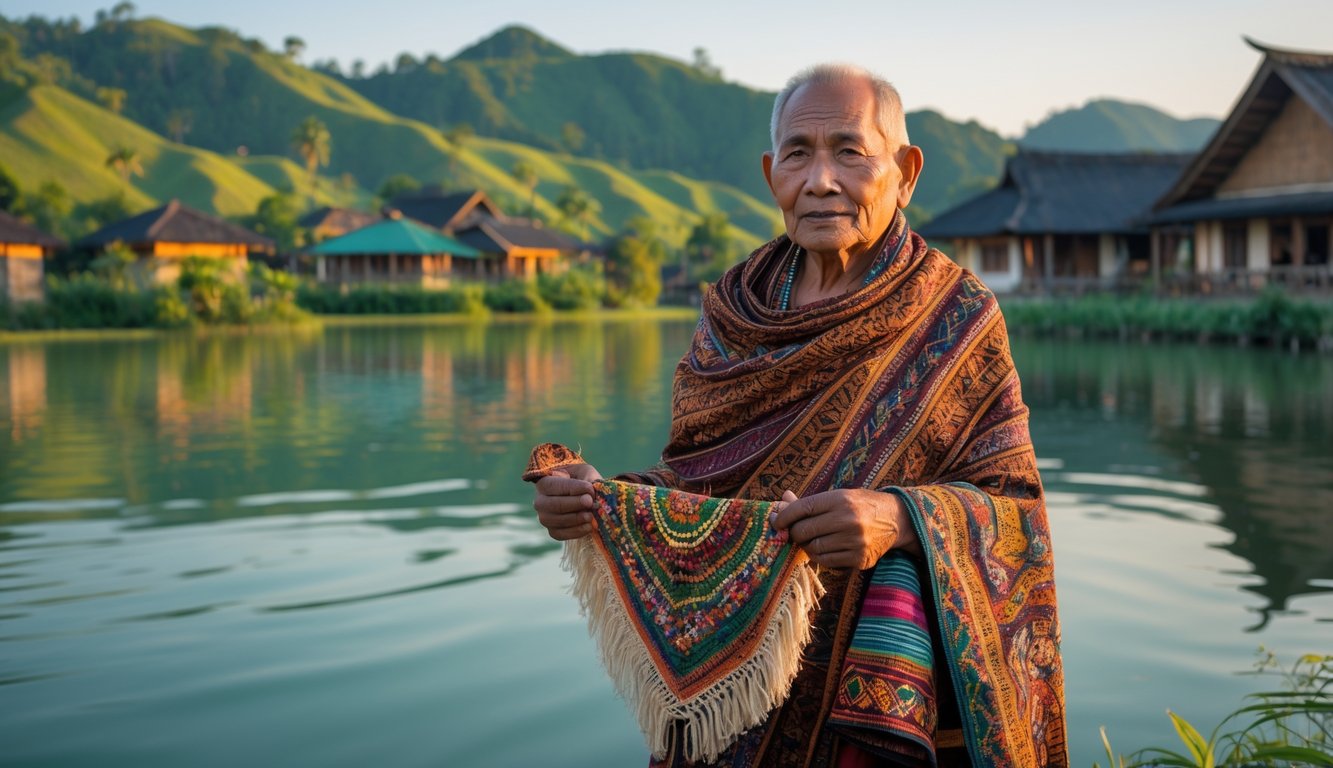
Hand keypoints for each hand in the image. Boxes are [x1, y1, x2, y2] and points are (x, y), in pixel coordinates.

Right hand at [532, 463, 602, 540]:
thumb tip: (590, 492)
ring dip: (576, 518)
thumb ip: (588, 478)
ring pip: (556, 520)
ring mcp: (545, 518)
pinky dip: (576, 531)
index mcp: (544, 483)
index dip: (572, 488)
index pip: (553, 485)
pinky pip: (560, 534)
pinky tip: (589, 526)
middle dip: (574, 504)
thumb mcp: (586, 473)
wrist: (584, 498)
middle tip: (590, 502)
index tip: (589, 489)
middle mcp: (540, 501)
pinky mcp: (553, 531)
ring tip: (591, 515)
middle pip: (554, 504)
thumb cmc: (583, 481)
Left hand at [770, 488, 919, 568]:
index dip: (784, 515)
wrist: (897, 520)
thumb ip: (809, 502)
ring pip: (813, 548)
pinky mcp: (860, 559)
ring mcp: (855, 541)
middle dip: (794, 532)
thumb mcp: (838, 496)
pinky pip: (827, 561)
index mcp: (841, 499)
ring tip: (812, 539)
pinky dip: (819, 556)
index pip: (802, 508)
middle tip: (795, 532)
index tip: (776, 520)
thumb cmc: (861, 505)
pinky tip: (824, 548)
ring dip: (807, 545)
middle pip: (804, 530)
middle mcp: (848, 519)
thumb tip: (781, 499)